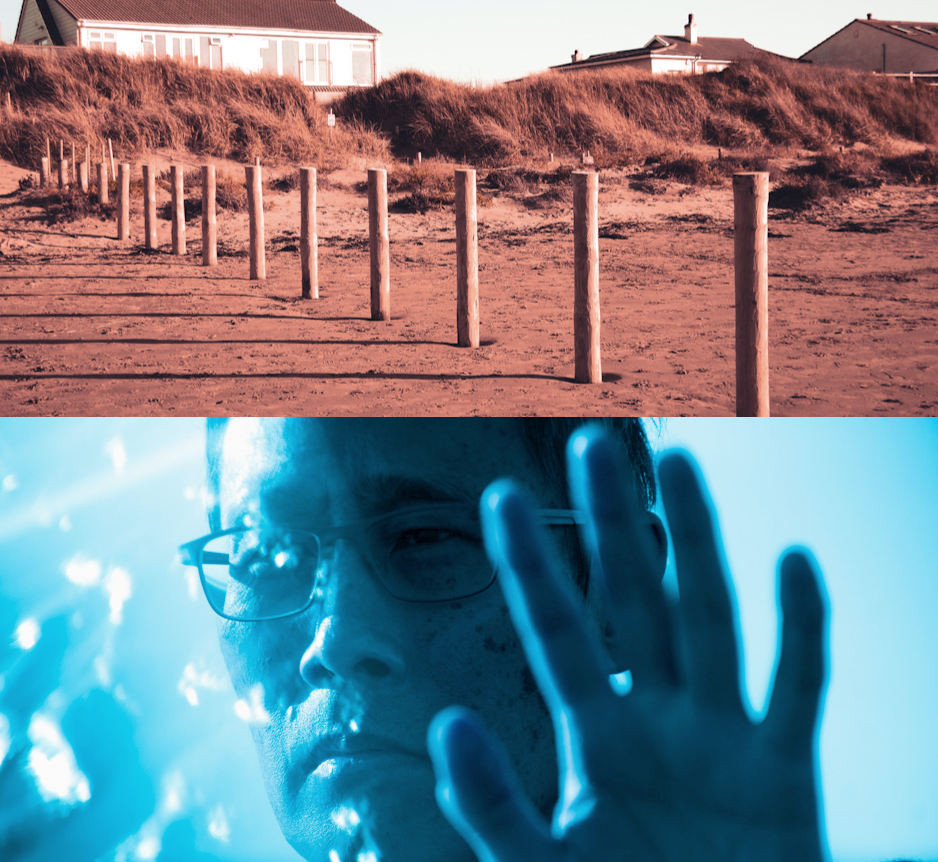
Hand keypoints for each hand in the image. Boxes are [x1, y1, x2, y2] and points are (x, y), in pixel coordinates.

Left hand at [428, 433, 828, 861]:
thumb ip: (490, 806)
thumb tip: (446, 723)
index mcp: (595, 741)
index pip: (555, 630)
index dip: (529, 563)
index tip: (500, 494)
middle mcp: (657, 721)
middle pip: (632, 599)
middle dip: (611, 523)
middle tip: (590, 443)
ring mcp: (721, 740)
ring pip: (709, 618)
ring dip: (697, 542)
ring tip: (678, 464)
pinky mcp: (784, 775)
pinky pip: (797, 689)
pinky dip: (802, 630)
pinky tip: (794, 561)